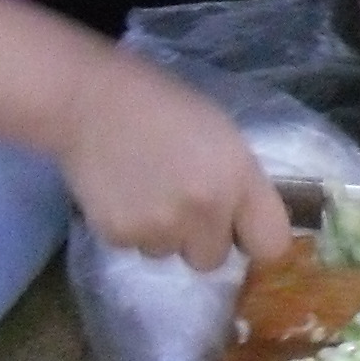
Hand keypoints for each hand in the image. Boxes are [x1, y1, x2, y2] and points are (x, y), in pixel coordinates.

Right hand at [56, 48, 293, 271]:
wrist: (88, 100)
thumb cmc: (162, 107)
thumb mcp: (222, 136)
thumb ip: (239, 183)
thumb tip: (244, 224)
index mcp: (239, 178)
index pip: (271, 245)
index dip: (254, 240)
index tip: (240, 231)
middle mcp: (205, 209)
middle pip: (215, 260)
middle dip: (201, 239)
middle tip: (182, 204)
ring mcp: (161, 226)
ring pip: (170, 254)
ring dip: (163, 234)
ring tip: (146, 191)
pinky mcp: (120, 235)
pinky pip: (135, 247)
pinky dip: (130, 228)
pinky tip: (121, 193)